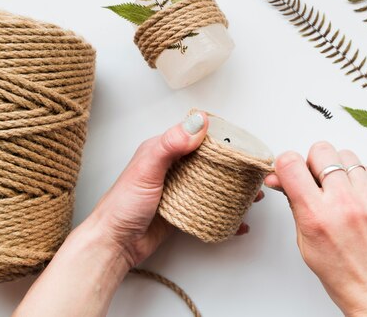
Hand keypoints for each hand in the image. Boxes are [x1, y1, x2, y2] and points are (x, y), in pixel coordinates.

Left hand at [15, 112, 263, 316]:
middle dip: (234, 166)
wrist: (114, 244)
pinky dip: (225, 210)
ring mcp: (179, 188)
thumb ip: (171, 144)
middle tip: (253, 172)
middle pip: (210, 161)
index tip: (243, 145)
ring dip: (233, 188)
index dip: (222, 139)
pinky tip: (237, 218)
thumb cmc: (123, 205)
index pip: (198, 136)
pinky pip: (209, 205)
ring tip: (252, 195)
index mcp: (164, 149)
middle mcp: (173, 166)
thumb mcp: (147, 168)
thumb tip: (198, 122)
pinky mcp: (183, 209)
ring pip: (212, 183)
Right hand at [264, 142, 366, 316]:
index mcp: (317, 216)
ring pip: (346, 154)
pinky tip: (355, 196)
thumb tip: (281, 178)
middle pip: (321, 150)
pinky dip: (357, 178)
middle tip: (314, 180)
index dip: (285, 163)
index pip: (291, 164)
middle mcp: (344, 203)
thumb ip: (294, 203)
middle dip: (312, 162)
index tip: (288, 170)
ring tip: (337, 189)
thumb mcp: (305, 242)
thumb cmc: (341, 274)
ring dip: (337, 167)